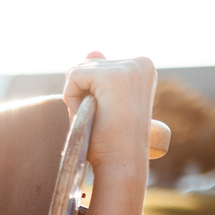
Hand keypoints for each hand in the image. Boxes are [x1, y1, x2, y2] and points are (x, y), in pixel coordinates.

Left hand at [63, 52, 157, 178]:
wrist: (122, 163)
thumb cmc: (113, 139)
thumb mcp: (107, 102)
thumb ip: (100, 74)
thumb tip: (92, 52)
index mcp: (142, 67)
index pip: (97, 66)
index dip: (90, 93)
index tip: (109, 113)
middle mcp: (140, 62)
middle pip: (86, 66)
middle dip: (82, 94)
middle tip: (100, 118)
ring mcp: (128, 67)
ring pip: (77, 71)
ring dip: (77, 98)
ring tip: (97, 118)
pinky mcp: (112, 76)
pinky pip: (73, 77)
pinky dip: (71, 99)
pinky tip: (90, 114)